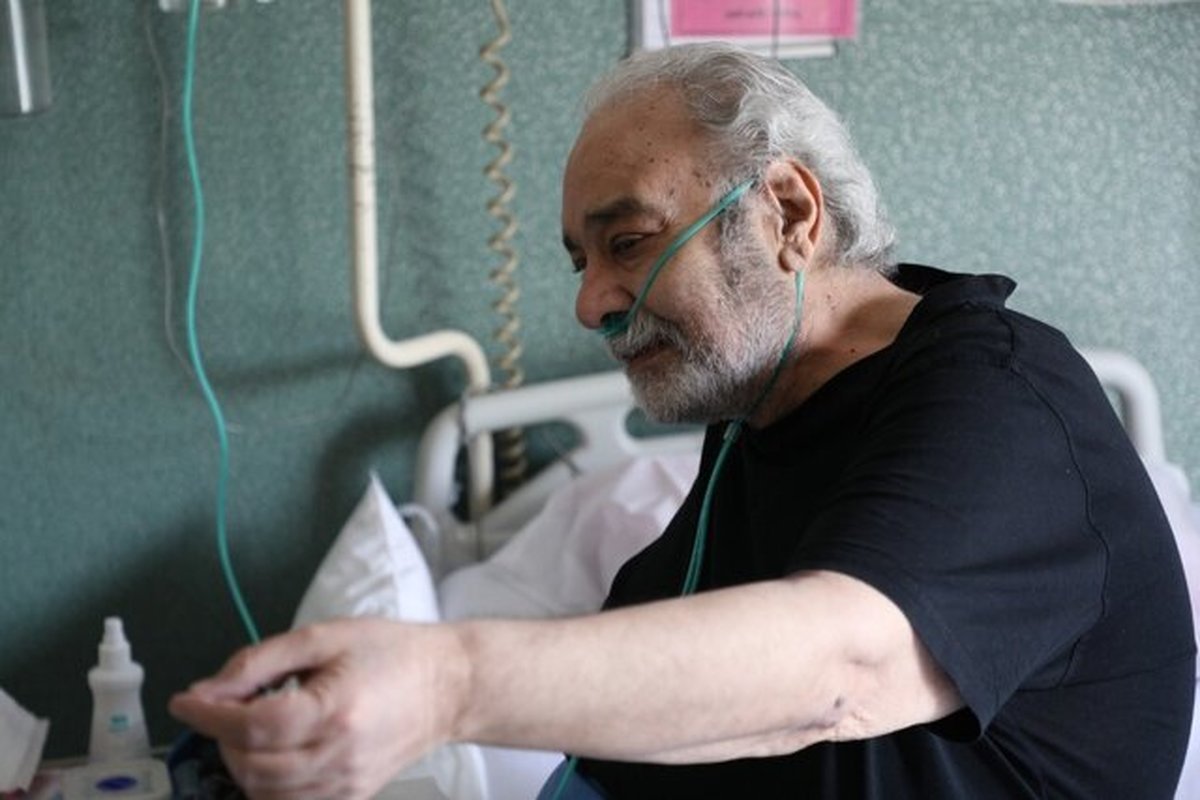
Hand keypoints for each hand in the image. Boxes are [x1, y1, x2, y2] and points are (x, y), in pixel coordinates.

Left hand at [169, 618, 466, 799]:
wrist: (448, 685)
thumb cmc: (389, 651)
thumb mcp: (323, 637)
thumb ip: (261, 662)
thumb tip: (207, 689)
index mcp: (335, 711)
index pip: (253, 726)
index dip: (209, 715)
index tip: (184, 701)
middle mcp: (339, 757)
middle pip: (252, 767)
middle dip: (223, 738)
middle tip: (227, 707)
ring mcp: (346, 785)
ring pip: (265, 795)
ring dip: (242, 764)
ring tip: (253, 729)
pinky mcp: (351, 798)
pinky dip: (268, 786)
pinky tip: (274, 754)